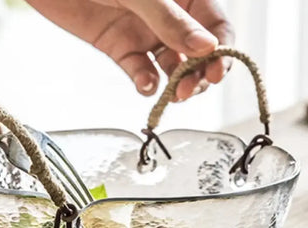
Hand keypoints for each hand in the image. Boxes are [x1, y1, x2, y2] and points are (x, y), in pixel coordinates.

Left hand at [28, 0, 233, 98]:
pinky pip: (140, 70)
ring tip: (172, 94)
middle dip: (197, 74)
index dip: (221, 52)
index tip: (217, 73)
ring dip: (174, 83)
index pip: (215, 26)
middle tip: (188, 90)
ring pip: (170, 66)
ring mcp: (146, 33)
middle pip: (196, 53)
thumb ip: (171, 21)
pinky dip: (146, 81)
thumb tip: (206, 49)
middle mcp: (169, 17)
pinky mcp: (122, 48)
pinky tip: (146, 84)